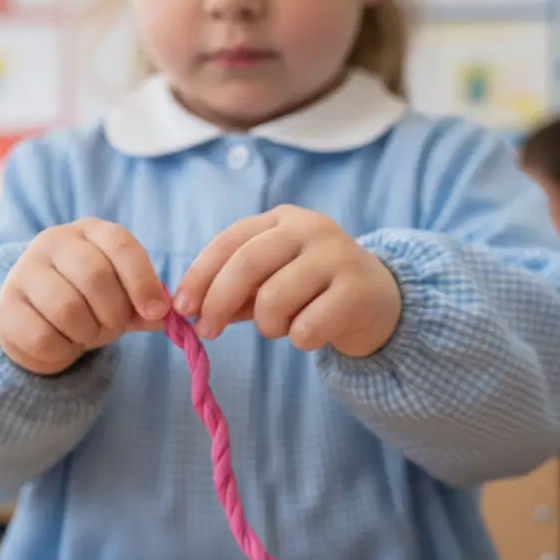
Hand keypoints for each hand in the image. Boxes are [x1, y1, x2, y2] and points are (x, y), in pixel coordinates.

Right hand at [0, 218, 168, 374]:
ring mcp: (24, 272)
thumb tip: (162, 313)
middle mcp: (53, 242)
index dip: (143, 281)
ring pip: (68, 309)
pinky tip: (62, 344)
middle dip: (114, 313)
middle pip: (96, 276)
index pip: (121, 245)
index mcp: (90, 231)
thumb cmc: (89, 303)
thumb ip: (145, 304)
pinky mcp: (6, 308)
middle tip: (112, 326)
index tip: (157, 312)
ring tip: (86, 333)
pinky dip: (63, 350)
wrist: (37, 322)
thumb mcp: (122, 297)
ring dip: (87, 333)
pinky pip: (44, 337)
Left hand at [175, 206, 401, 356]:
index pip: (229, 242)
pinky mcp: (356, 291)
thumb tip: (186, 310)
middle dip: (217, 302)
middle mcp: (310, 228)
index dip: (199, 276)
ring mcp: (337, 257)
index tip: (180, 308)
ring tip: (281, 328)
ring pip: (274, 300)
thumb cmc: (311, 291)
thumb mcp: (269, 282)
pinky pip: (306, 327)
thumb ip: (231, 292)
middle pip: (247, 264)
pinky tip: (311, 333)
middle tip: (206, 331)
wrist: (378, 300)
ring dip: (267, 326)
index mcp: (282, 219)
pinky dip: (299, 340)